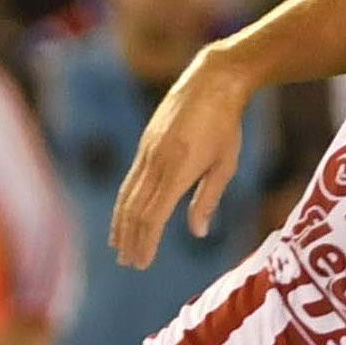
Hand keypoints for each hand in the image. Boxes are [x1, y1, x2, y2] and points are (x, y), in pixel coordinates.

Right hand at [109, 54, 248, 269]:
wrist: (211, 81)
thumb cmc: (227, 125)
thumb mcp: (226, 164)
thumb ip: (208, 198)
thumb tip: (198, 233)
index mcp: (178, 169)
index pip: (154, 215)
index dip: (146, 241)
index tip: (142, 263)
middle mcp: (156, 161)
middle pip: (135, 209)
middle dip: (130, 239)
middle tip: (128, 263)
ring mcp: (147, 152)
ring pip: (127, 195)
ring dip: (122, 224)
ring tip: (119, 247)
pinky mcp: (145, 145)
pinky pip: (130, 180)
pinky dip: (123, 203)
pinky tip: (124, 215)